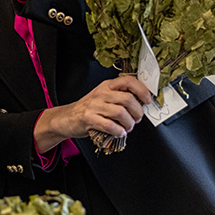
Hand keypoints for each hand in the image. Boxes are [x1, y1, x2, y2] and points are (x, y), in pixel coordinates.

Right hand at [33, 75, 151, 152]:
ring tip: (128, 127)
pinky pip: (110, 125)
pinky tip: (119, 132)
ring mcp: (94, 105)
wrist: (67, 117)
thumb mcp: (104, 97)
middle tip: (137, 119)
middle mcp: (101, 93)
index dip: (142, 90)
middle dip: (138, 112)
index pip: (129, 81)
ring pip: (121, 113)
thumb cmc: (89, 108)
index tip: (148, 100)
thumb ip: (120, 97)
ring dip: (129, 123)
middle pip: (128, 99)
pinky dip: (119, 131)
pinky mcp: (88, 118)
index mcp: (107, 85)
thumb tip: (142, 104)